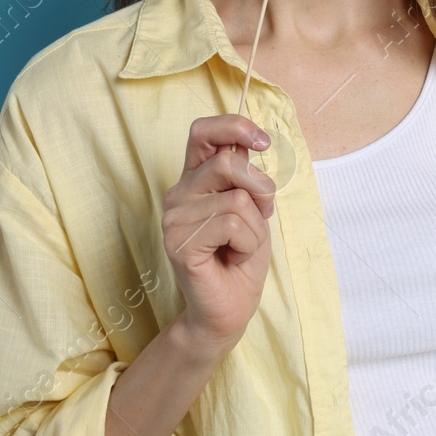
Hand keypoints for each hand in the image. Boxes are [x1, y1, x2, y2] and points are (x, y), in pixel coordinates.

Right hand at [160, 114, 276, 361]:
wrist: (229, 309)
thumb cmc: (241, 257)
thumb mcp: (253, 208)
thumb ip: (245, 176)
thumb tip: (249, 142)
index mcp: (195, 179)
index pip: (202, 131)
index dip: (234, 126)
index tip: (262, 142)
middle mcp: (178, 193)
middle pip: (227, 162)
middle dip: (260, 187)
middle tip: (261, 215)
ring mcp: (174, 218)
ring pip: (236, 199)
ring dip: (255, 227)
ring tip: (241, 246)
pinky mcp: (178, 243)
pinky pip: (231, 224)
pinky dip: (247, 243)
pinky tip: (233, 258)